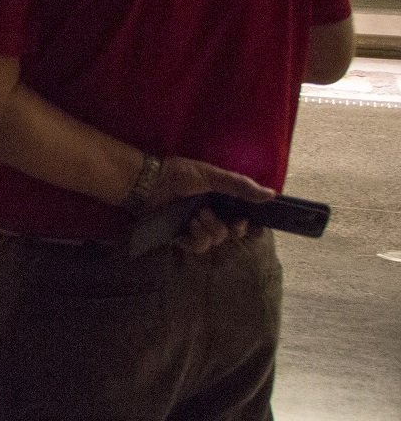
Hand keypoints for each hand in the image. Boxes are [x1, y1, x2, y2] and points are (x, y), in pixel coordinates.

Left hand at [144, 154, 273, 256]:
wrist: (150, 181)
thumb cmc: (180, 173)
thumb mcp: (213, 176)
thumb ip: (241, 186)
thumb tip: (271, 195)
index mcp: (222, 200)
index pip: (245, 218)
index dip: (254, 226)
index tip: (258, 227)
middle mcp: (212, 214)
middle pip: (235, 233)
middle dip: (236, 228)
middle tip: (233, 221)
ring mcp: (196, 226)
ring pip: (217, 240)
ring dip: (212, 229)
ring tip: (199, 215)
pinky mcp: (181, 235)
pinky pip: (198, 247)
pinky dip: (197, 238)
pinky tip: (191, 226)